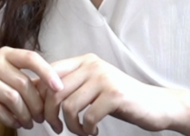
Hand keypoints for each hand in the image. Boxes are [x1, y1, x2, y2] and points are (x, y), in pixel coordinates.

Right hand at [0, 47, 64, 129]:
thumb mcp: (13, 82)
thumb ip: (33, 82)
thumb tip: (60, 91)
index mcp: (6, 54)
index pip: (30, 57)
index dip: (47, 72)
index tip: (59, 88)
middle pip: (23, 83)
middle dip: (36, 105)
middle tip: (41, 118)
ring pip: (12, 97)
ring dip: (25, 115)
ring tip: (29, 123)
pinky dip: (11, 120)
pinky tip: (15, 123)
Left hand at [44, 54, 181, 135]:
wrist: (155, 105)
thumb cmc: (118, 99)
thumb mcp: (91, 87)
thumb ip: (68, 86)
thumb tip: (33, 90)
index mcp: (84, 61)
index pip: (48, 74)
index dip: (40, 96)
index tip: (43, 114)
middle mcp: (92, 65)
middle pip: (54, 92)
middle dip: (50, 115)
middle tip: (56, 128)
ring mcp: (104, 79)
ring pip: (68, 106)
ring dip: (70, 126)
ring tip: (80, 131)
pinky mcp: (115, 95)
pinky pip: (88, 116)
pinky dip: (87, 129)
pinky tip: (93, 131)